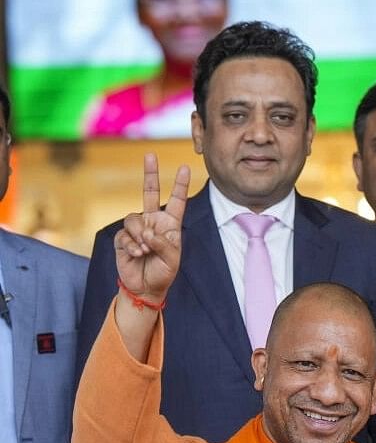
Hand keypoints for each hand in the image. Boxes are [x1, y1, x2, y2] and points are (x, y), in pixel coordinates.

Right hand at [114, 153, 189, 304]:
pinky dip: (131, 245)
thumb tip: (146, 232)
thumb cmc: (164, 272)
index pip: (176, 201)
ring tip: (145, 250)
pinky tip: (138, 255)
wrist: (146, 287)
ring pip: (133, 219)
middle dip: (150, 174)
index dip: (180, 185)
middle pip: (149, 193)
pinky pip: (124, 235)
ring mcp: (137, 229)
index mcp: (170, 224)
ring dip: (139, 235)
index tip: (185, 167)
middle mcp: (153, 222)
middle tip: (151, 155)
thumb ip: (162, 242)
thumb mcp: (172, 258)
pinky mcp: (122, 239)